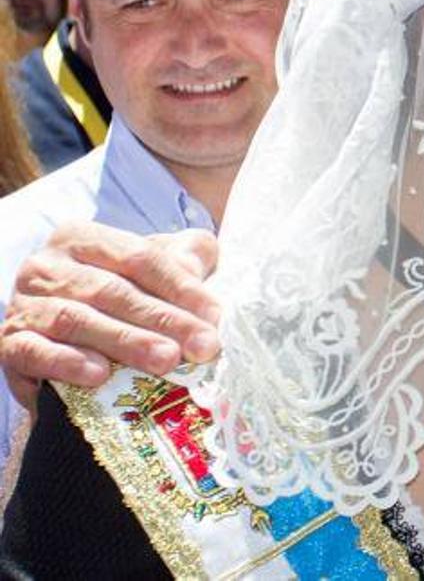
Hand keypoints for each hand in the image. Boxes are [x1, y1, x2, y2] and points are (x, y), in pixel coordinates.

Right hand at [1, 223, 220, 407]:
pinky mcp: (9, 345)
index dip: (180, 285)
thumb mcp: (152, 270)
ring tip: (167, 360)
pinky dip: (68, 362)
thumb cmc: (118, 302)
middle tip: (202, 347)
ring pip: (77, 321)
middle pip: (112, 291)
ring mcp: (23, 305)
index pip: (138, 257)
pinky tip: (99, 374)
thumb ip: (182, 256)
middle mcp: (46, 266)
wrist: (64, 355)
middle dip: (164, 320)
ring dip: (126, 341)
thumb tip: (202, 255)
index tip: (214, 315)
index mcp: (81, 238)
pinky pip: (34, 352)